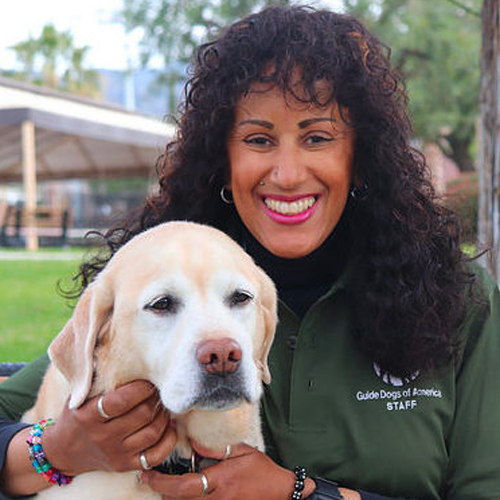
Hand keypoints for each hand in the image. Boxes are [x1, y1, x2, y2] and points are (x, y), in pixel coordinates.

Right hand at [43, 380, 175, 475]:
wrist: (64, 451)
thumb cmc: (78, 413)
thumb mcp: (80, 394)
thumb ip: (100, 377)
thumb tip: (126, 347)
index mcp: (88, 416)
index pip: (121, 400)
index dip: (141, 387)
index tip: (149, 377)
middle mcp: (102, 437)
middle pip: (142, 414)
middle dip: (156, 397)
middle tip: (160, 387)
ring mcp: (116, 454)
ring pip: (152, 433)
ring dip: (164, 415)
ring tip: (163, 403)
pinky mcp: (126, 466)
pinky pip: (156, 455)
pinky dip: (169, 438)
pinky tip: (169, 425)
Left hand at [140, 442, 315, 499]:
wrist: (281, 493)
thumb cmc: (263, 471)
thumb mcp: (242, 452)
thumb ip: (216, 447)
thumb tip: (193, 440)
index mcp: (220, 481)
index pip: (183, 486)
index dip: (161, 482)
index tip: (148, 475)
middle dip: (162, 491)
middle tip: (151, 479)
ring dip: (173, 497)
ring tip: (166, 484)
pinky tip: (185, 492)